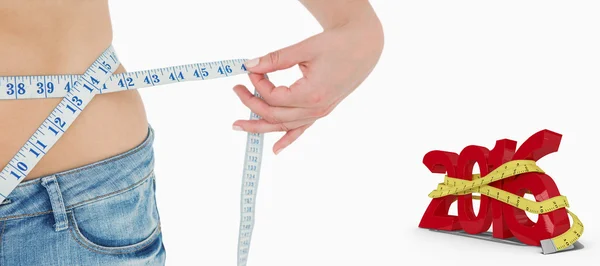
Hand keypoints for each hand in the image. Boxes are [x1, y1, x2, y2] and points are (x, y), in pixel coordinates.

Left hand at [232, 4, 383, 154]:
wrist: (363, 47)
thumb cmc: (338, 44)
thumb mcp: (304, 48)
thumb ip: (275, 59)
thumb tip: (250, 65)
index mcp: (311, 94)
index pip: (273, 97)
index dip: (258, 83)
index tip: (252, 69)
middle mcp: (316, 108)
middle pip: (274, 115)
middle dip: (251, 104)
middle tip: (236, 90)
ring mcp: (319, 112)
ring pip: (284, 126)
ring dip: (260, 126)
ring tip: (239, 125)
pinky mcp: (321, 111)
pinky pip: (301, 129)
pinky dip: (287, 139)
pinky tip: (276, 149)